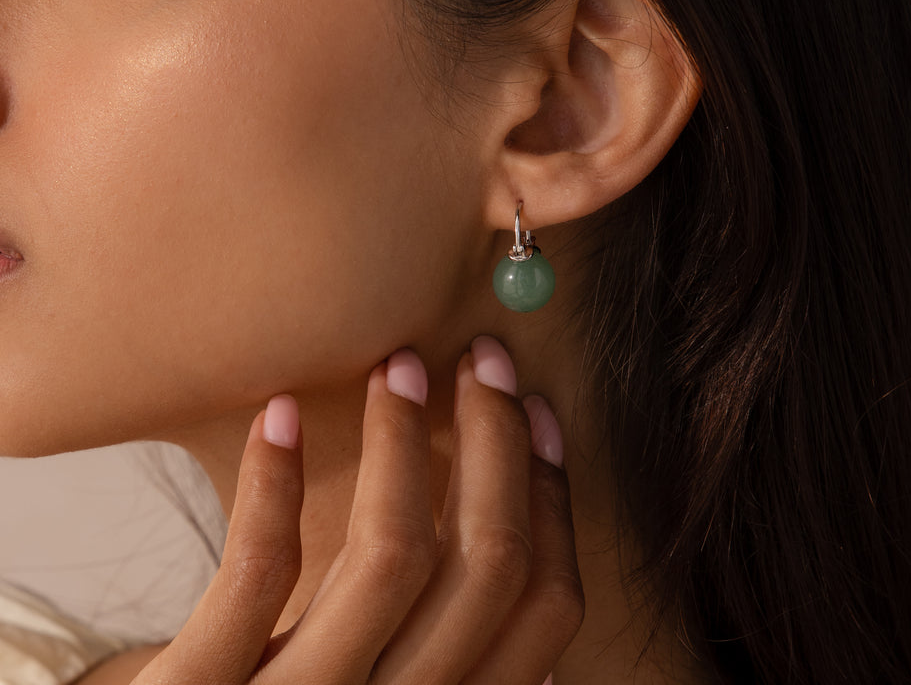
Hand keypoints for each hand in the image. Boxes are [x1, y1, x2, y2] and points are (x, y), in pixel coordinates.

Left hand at [131, 336, 582, 684]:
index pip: (545, 606)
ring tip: (396, 367)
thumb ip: (448, 646)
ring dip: (402, 439)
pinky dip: (274, 482)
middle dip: (497, 440)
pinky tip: (278, 415)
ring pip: (391, 555)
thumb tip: (535, 555)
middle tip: (483, 358)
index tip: (536, 408)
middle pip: (486, 564)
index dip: (551, 494)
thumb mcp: (389, 684)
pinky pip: (258, 573)